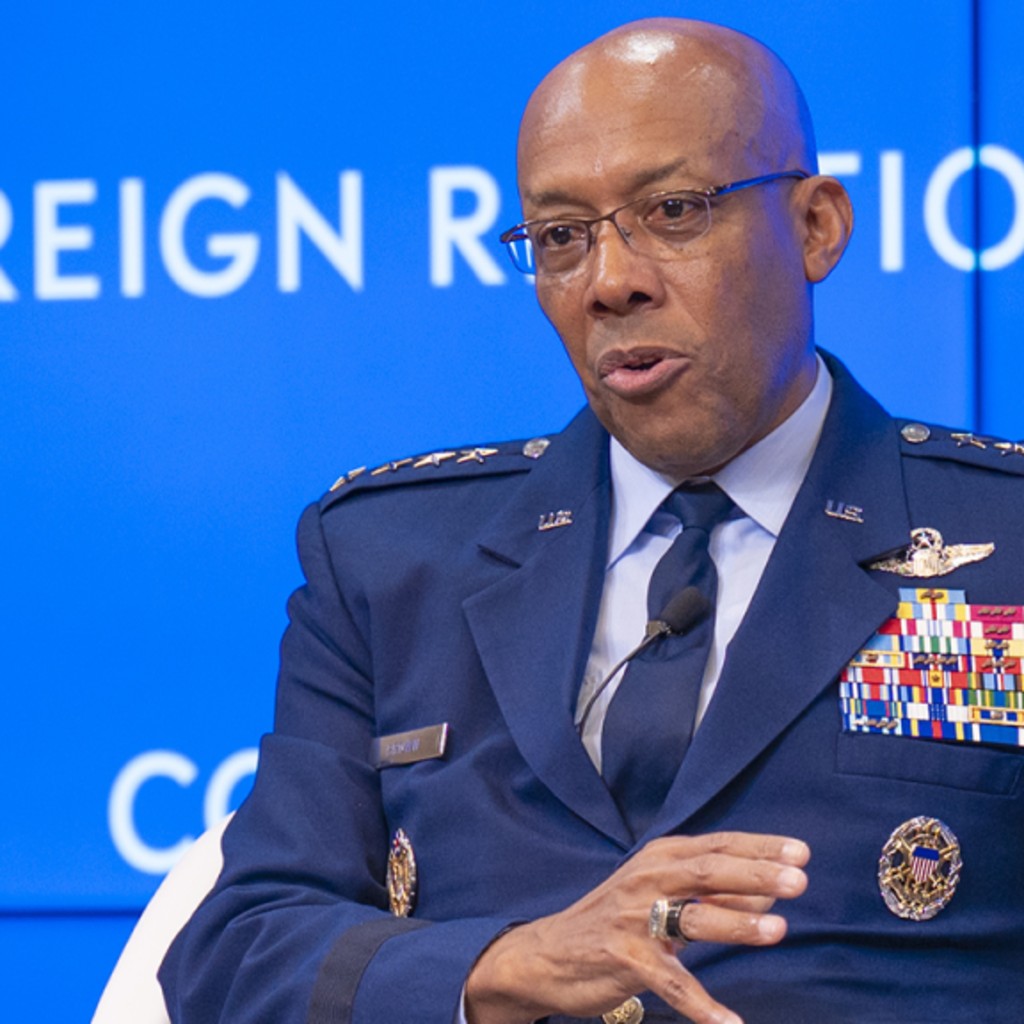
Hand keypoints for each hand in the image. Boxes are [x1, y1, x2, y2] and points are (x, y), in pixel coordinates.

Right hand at [464, 831, 809, 1023]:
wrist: (550, 953)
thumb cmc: (618, 919)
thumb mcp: (663, 893)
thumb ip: (714, 891)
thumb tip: (770, 888)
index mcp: (660, 856)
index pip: (717, 846)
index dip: (759, 847)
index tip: (801, 852)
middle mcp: (648, 878)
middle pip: (708, 871)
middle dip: (755, 873)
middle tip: (798, 879)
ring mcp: (634, 918)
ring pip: (692, 918)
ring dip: (737, 923)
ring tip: (778, 930)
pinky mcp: (624, 959)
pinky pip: (670, 983)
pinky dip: (701, 1005)